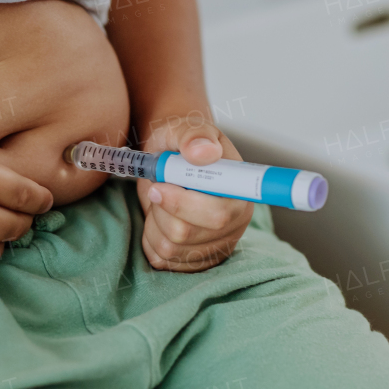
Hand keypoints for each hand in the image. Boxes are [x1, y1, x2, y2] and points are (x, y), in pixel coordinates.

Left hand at [136, 114, 254, 271]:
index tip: (159, 187)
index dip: (183, 204)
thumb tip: (204, 152)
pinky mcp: (195, 260)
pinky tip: (159, 218)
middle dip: (161, 210)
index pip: (218, 215)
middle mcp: (233, 224)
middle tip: (156, 188)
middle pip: (187, 234)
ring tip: (161, 200)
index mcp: (238, 193)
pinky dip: (150, 237)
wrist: (172, 160)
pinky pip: (161, 258)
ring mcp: (215, 245)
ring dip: (154, 221)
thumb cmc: (182, 144)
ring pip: (170, 248)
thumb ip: (193, 135)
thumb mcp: (185, 128)